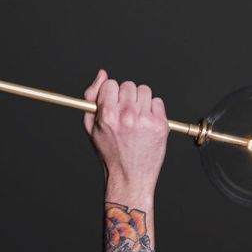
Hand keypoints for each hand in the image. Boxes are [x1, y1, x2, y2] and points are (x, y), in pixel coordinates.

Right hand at [83, 69, 168, 204]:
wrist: (130, 176)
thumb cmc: (109, 152)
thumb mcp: (91, 126)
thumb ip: (91, 97)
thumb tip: (102, 74)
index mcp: (107, 114)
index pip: (111, 84)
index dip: (110, 93)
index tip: (112, 103)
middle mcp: (127, 115)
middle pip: (128, 85)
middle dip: (126, 96)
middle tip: (125, 112)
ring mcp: (145, 120)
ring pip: (144, 90)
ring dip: (140, 100)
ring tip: (136, 116)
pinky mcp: (160, 125)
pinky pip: (158, 101)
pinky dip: (153, 109)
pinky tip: (146, 122)